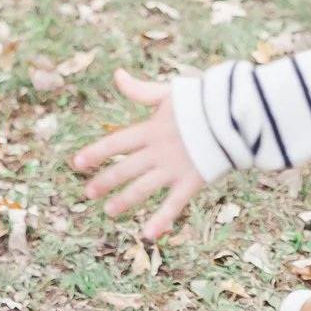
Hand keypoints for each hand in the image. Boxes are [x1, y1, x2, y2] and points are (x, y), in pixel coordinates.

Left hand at [73, 69, 207, 240]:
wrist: (233, 114)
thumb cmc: (203, 100)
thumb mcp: (169, 92)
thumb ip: (141, 90)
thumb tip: (117, 75)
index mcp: (151, 129)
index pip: (116, 143)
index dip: (96, 153)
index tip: (77, 163)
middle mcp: (158, 151)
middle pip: (125, 169)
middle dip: (105, 181)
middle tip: (88, 193)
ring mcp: (174, 168)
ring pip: (143, 188)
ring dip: (125, 200)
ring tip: (109, 212)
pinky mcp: (192, 180)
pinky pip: (174, 204)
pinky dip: (162, 220)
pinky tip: (148, 234)